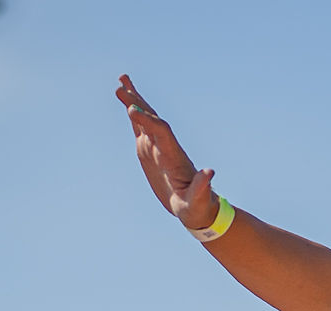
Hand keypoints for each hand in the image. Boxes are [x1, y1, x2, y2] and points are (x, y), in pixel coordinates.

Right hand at [115, 75, 218, 229]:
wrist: (196, 208)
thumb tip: (210, 172)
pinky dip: (133, 114)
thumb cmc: (198, 206)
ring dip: (134, 101)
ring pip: (145, 119)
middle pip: (152, 120)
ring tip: (121, 81)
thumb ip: (202, 186)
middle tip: (121, 87)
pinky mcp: (150, 151)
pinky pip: (140, 128)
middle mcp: (166, 147)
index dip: (148, 121)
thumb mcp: (198, 200)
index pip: (162, 132)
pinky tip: (125, 103)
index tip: (132, 111)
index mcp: (175, 156)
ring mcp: (157, 147)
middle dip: (138, 104)